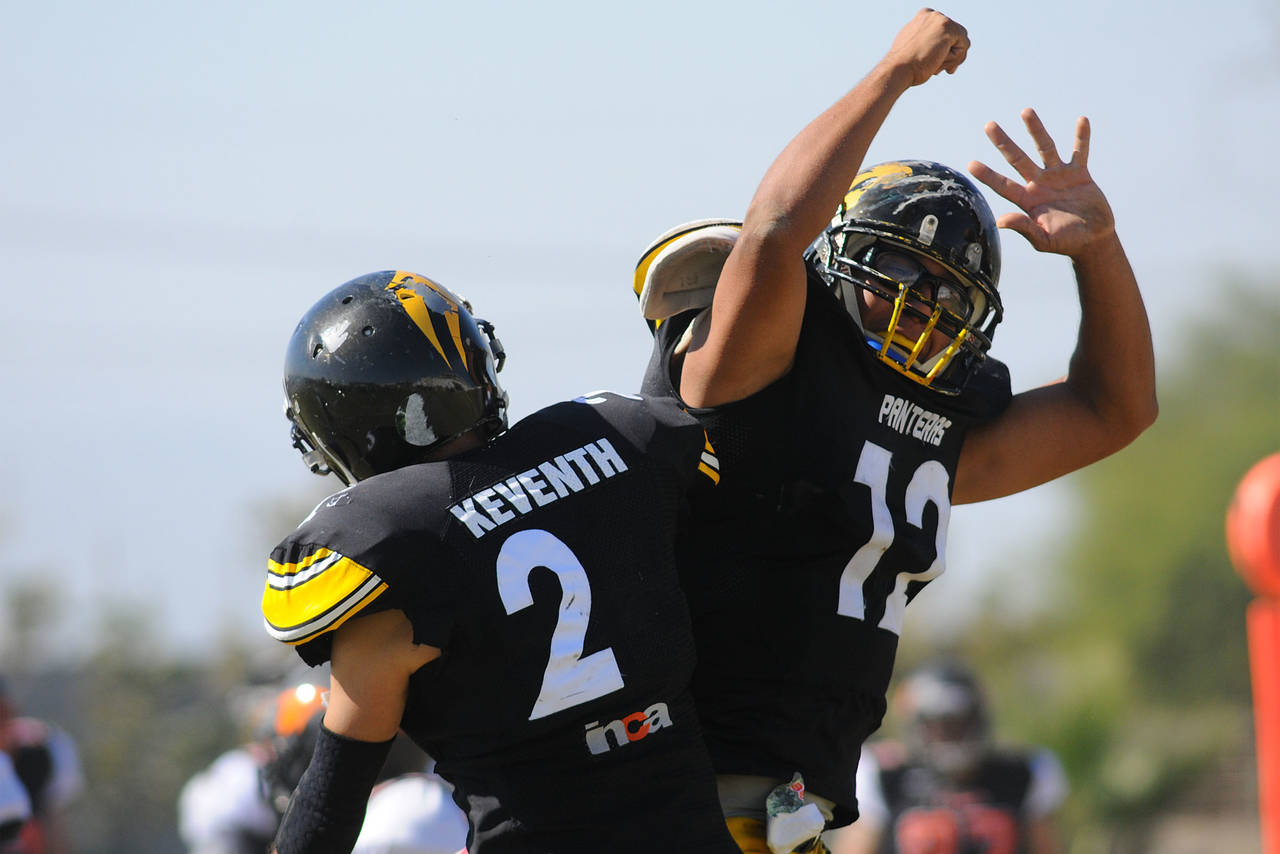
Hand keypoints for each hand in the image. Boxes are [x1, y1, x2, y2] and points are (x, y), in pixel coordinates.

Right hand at [883, 8, 969, 86]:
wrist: (898, 69)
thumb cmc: (904, 65)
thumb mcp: (914, 48)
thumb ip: (927, 42)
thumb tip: (941, 47)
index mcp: (923, 17)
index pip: (945, 31)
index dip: (946, 47)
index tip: (938, 61)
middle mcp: (933, 15)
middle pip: (956, 34)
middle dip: (952, 53)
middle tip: (945, 70)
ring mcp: (941, 20)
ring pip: (961, 40)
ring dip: (953, 58)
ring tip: (937, 68)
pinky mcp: (948, 29)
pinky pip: (964, 46)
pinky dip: (956, 59)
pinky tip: (939, 63)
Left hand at [968, 108, 1115, 256]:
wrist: (1093, 240)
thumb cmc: (1066, 243)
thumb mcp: (1043, 240)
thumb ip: (1023, 228)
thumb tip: (999, 221)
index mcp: (1028, 200)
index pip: (1003, 185)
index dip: (987, 175)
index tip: (971, 164)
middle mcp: (1039, 184)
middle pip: (1018, 159)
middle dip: (1003, 142)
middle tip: (988, 125)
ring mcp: (1058, 177)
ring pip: (1045, 148)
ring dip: (1036, 130)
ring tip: (1025, 111)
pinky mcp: (1079, 174)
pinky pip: (1080, 152)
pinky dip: (1081, 138)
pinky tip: (1082, 120)